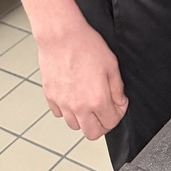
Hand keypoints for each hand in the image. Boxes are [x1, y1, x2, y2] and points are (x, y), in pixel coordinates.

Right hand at [37, 18, 128, 140]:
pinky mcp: (50, 97)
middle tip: (105, 111)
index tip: (119, 104)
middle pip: (92, 133)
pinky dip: (68, 110)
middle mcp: (78, 107)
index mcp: (97, 100)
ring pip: (74, 126)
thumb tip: (119, 102)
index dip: (119, 114)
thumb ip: (117, 89)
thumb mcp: (112, 65)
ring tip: (89, 102)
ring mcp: (62, 103)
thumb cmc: (86, 46)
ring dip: (84, 119)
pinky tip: (74, 95)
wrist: (62, 36)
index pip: (111, 123)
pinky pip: (60, 113)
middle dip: (102, 125)